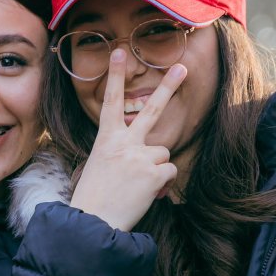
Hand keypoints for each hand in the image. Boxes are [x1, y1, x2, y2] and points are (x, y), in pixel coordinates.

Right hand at [69, 49, 185, 231]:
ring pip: (163, 153)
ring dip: (157, 169)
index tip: (118, 52)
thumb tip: (156, 162)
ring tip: (138, 186)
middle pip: (151, 109)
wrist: (93, 223)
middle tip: (182, 67)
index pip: (110, 101)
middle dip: (168, 86)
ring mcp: (140, 156)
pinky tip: (147, 194)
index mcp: (106, 139)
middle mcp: (124, 143)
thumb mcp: (100, 166)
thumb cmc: (94, 198)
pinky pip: (170, 171)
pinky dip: (163, 184)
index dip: (114, 76)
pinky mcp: (154, 173)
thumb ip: (125, 155)